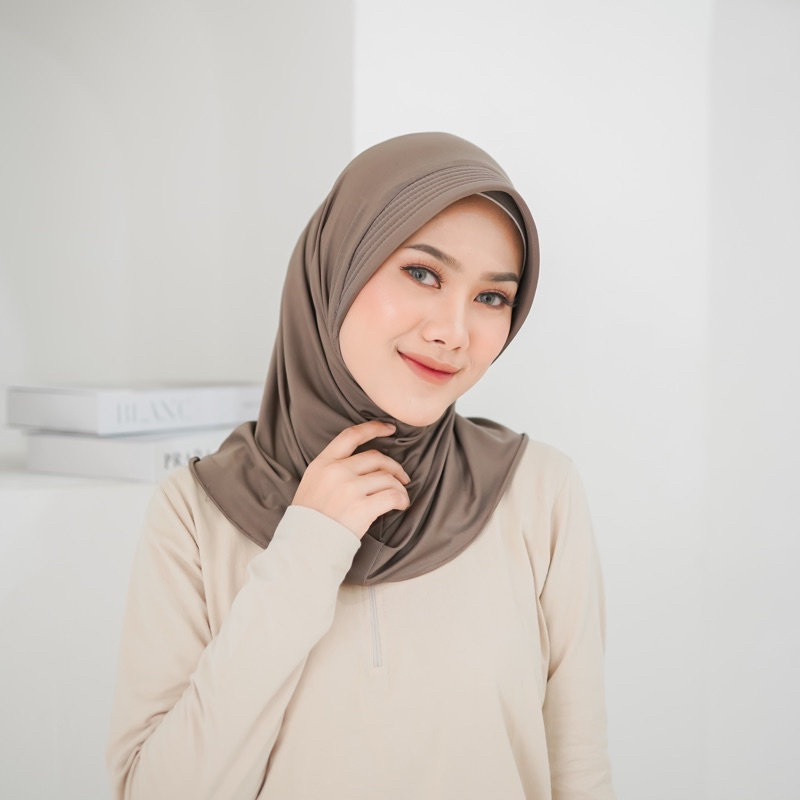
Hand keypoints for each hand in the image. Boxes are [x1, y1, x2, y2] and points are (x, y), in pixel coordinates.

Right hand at [292, 421, 410, 538]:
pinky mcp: (362, 508)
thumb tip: (364, 463)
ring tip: (400, 497)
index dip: (373, 428)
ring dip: (399, 487)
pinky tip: (401, 505)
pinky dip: (401, 499)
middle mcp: (336, 472)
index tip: (390, 428)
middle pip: (376, 457)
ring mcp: (349, 489)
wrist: (304, 547)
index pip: (351, 436)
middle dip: (394, 466)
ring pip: (387, 477)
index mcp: (322, 463)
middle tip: (402, 477)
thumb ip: (332, 469)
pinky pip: (392, 496)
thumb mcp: (312, 484)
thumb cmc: (310, 519)